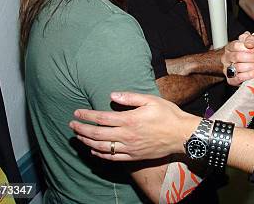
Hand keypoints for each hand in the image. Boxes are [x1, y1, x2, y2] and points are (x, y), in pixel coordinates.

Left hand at [69, 92, 200, 160]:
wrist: (181, 135)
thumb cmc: (168, 114)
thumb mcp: (151, 100)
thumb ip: (130, 98)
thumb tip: (112, 95)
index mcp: (129, 120)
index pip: (102, 118)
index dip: (87, 115)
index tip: (77, 113)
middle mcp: (127, 136)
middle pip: (97, 134)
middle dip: (82, 129)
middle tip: (72, 125)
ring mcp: (129, 148)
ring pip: (102, 147)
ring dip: (87, 142)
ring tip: (79, 137)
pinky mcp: (134, 156)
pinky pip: (113, 158)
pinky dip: (100, 154)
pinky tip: (94, 150)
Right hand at [222, 32, 253, 85]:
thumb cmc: (253, 54)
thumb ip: (252, 39)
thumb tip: (249, 40)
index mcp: (230, 47)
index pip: (236, 45)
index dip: (248, 48)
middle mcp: (227, 57)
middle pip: (237, 56)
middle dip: (252, 57)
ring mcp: (227, 69)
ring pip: (237, 67)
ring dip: (252, 66)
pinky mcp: (230, 79)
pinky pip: (236, 79)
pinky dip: (248, 76)